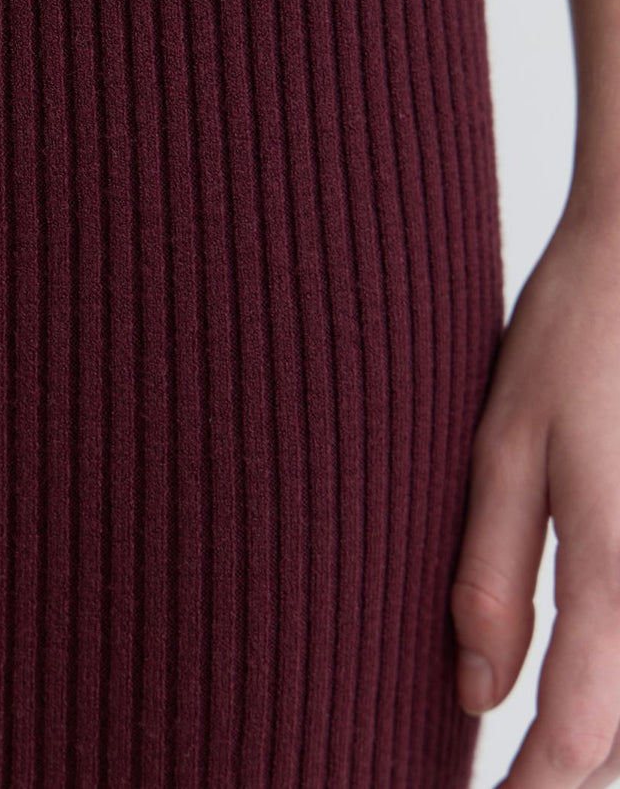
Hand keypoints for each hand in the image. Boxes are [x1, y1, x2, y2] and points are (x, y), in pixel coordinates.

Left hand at [451, 195, 619, 786]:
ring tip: (542, 743)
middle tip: (507, 777)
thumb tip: (476, 697)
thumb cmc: (574, 337)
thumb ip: (491, 572)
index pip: (582, 732)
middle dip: (570, 772)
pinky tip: (587, 669)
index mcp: (617, 559)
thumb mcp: (505, 442)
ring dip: (604, 731)